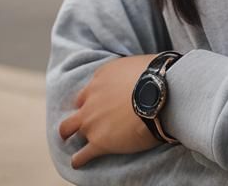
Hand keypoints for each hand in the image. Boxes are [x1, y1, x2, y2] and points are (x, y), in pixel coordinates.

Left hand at [58, 54, 160, 168]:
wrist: (159, 94)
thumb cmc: (156, 77)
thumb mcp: (139, 65)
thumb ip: (130, 72)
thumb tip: (141, 77)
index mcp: (101, 78)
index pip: (91, 89)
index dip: (95, 98)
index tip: (101, 103)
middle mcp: (91, 98)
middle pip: (75, 108)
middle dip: (77, 114)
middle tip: (82, 122)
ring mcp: (92, 121)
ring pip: (68, 129)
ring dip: (69, 135)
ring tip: (72, 143)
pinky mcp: (98, 142)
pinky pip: (81, 155)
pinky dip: (78, 159)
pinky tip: (78, 162)